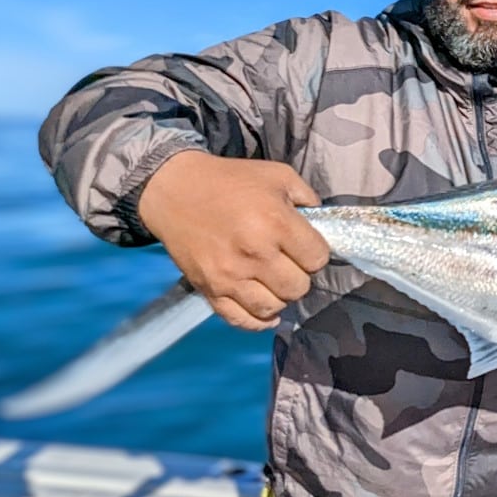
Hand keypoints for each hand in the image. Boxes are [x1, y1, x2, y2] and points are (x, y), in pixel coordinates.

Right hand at [137, 151, 329, 330]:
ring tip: (271, 280)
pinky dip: (257, 320)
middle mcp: (254, 253)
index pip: (317, 259)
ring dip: (278, 296)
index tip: (304, 246)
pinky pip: (242, 320)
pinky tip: (263, 307)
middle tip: (287, 262)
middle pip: (298, 288)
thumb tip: (322, 223)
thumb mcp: (277, 175)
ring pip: (273, 307)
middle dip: (299, 276)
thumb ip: (307, 198)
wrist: (175, 191)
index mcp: (275, 222)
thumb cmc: (229, 181)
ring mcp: (230, 276)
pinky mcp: (210, 290)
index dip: (315, 253)